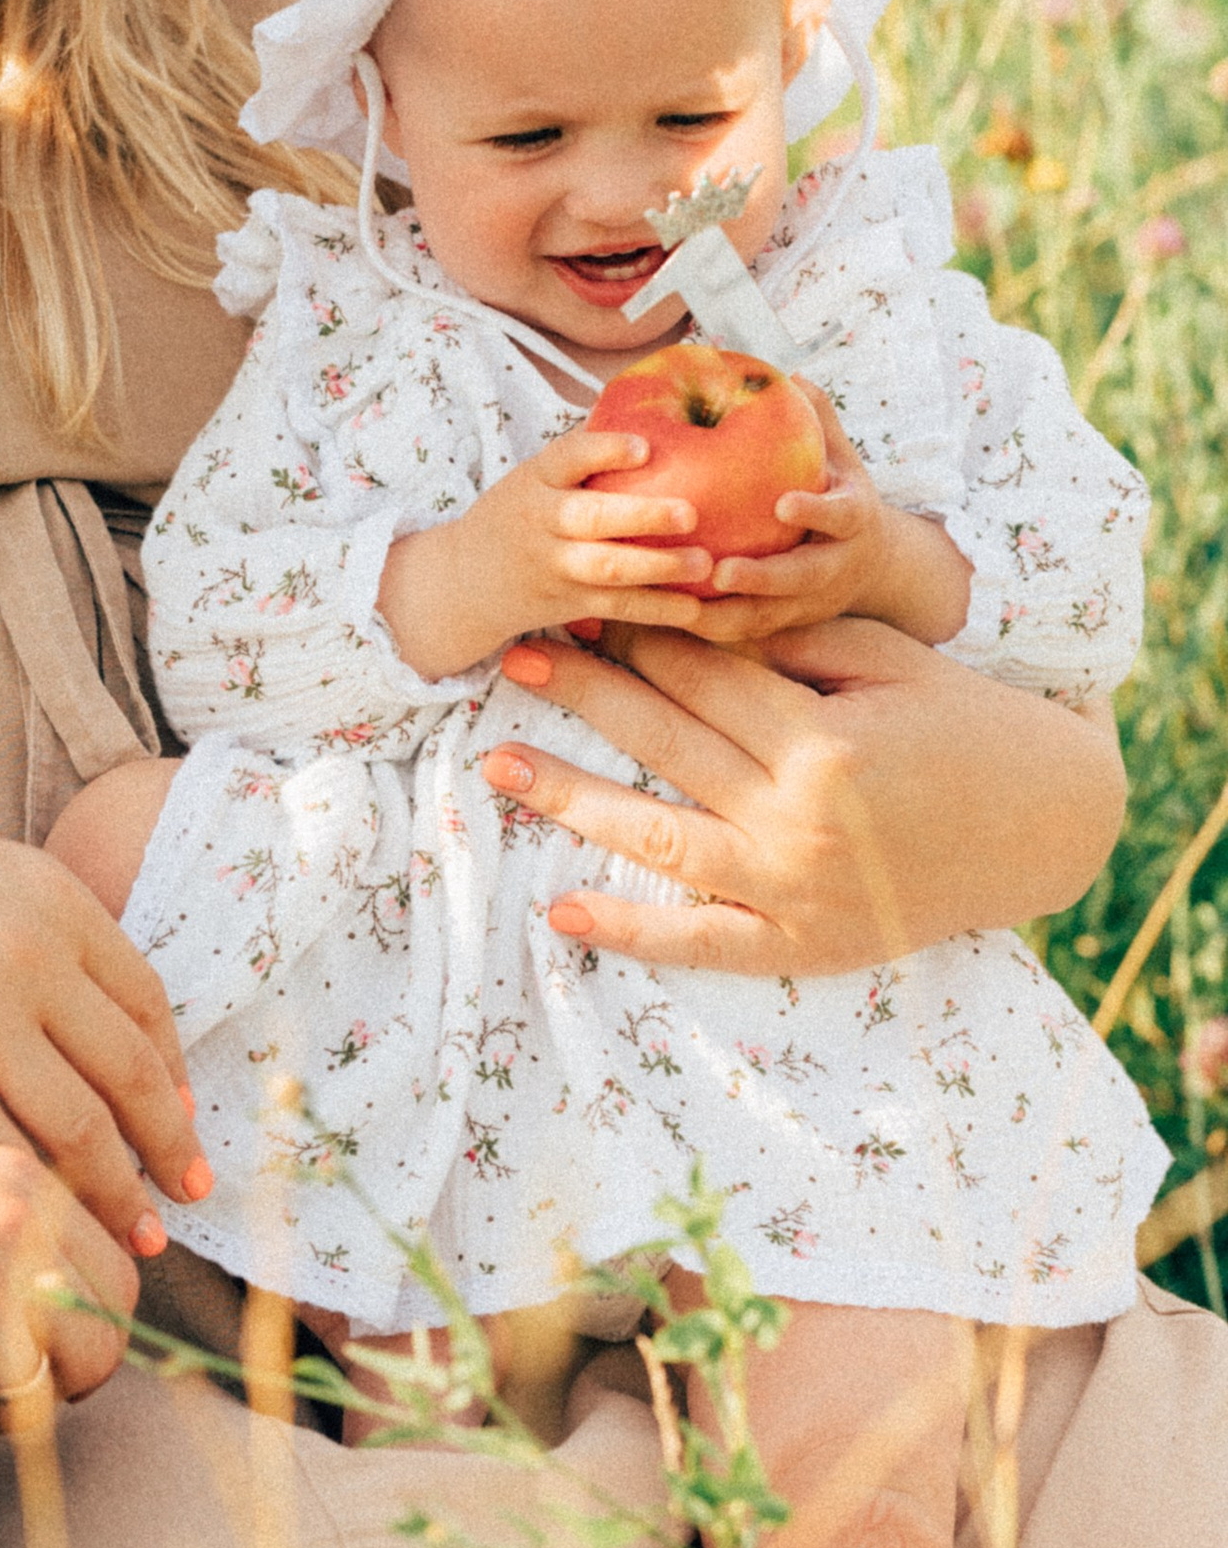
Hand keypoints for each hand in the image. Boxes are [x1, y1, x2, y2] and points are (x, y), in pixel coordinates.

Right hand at [0, 769, 204, 1259]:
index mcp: (54, 898)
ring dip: (117, 1193)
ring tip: (135, 1239)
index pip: (148, 1005)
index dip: (174, 1076)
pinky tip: (44, 1233)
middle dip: (167, 1148)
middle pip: (129, 1074)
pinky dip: (33, 1201)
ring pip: (78, 1127)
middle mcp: (30, 952)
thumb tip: (100, 1028)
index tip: (183, 1125)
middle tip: (187, 1200)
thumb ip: (41, 937)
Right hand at [378, 433, 713, 680]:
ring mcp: (553, 566)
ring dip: (657, 566)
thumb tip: (646, 399)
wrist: (463, 582)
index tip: (644, 446)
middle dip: (641, 516)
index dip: (604, 451)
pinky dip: (656, 609)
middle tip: (691, 513)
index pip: (567, 458)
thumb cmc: (520, 515)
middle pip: (590, 518)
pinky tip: (695, 607)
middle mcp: (540, 521)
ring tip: (704, 562)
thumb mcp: (536, 476)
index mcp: (536, 479)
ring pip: (606, 568)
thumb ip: (583, 449)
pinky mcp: (566, 603)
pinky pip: (616, 607)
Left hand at [477, 619, 1123, 974]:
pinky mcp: (802, 944)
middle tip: (514, 655)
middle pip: (666, 743)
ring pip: (659, 838)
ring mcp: (795, 889)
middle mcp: (800, 819)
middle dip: (586, 693)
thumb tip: (700, 611)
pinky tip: (562, 908)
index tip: (583, 604)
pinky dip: (631, 930)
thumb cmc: (972, 728)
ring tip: (497, 763)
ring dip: (572, 797)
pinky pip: (702, 941)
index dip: (638, 636)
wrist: (1049, 829)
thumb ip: (798, 643)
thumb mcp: (894, 665)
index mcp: (823, 741)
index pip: (706, 678)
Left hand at [696, 385, 972, 645]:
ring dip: (730, 616)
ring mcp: (814, 602)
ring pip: (773, 617)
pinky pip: (750, 631)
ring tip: (685, 608)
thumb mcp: (841, 456)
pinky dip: (715, 628)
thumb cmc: (839, 493)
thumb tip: (790, 374)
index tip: (784, 504)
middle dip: (764, 580)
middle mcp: (838, 567)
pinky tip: (672, 616)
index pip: (841, 517)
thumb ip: (818, 419)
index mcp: (854, 521)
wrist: (872, 563)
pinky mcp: (790, 624)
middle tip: (722, 573)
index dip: (816, 513)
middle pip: (804, 580)